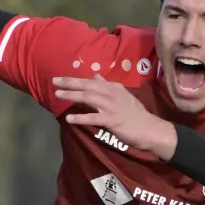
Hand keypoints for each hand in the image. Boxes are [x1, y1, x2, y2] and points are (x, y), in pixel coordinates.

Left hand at [55, 75, 179, 158]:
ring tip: (58, 95)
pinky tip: (69, 119)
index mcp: (114, 88)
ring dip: (72, 96)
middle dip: (70, 83)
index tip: (60, 79)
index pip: (91, 81)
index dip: (74, 80)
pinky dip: (81, 118)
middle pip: (87, 86)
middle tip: (54, 82)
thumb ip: (107, 85)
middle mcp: (112, 94)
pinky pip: (93, 118)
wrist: (150, 129)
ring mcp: (112, 107)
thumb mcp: (122, 95)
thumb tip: (95, 76)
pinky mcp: (112, 120)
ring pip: (89, 98)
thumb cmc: (135, 114)